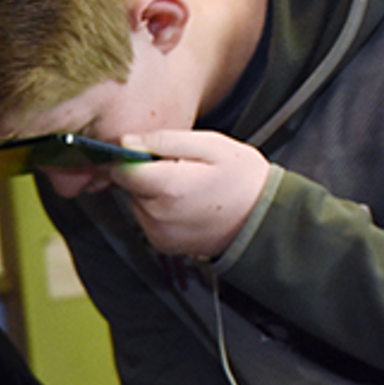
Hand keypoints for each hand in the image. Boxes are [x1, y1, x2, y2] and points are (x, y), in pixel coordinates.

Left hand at [112, 130, 272, 258]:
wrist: (262, 220)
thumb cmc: (242, 179)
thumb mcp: (210, 144)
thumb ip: (164, 140)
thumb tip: (127, 141)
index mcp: (168, 188)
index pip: (121, 170)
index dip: (131, 156)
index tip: (150, 151)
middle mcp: (158, 216)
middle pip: (129, 186)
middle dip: (147, 173)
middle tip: (181, 168)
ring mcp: (158, 233)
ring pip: (136, 202)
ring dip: (153, 191)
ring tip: (187, 186)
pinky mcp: (161, 243)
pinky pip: (147, 218)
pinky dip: (159, 208)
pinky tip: (186, 203)